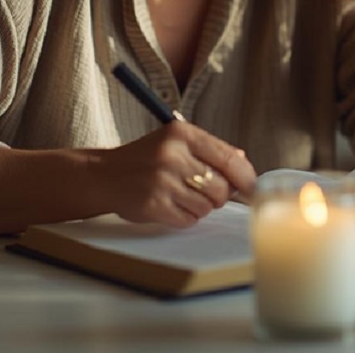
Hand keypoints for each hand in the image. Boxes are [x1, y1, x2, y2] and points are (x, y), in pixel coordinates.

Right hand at [99, 121, 256, 226]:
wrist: (103, 175)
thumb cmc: (146, 159)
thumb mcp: (176, 143)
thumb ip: (211, 150)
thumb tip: (244, 165)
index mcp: (182, 134)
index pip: (229, 158)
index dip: (246, 177)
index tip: (251, 188)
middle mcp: (172, 155)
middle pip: (222, 187)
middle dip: (218, 195)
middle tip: (201, 190)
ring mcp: (161, 181)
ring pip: (207, 206)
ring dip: (200, 206)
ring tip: (180, 196)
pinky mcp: (153, 205)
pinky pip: (189, 220)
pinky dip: (185, 217)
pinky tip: (170, 205)